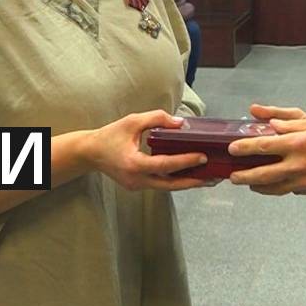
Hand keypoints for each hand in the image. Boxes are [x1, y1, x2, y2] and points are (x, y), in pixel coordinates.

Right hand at [83, 110, 208, 191]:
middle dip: (194, 181)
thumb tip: (181, 123)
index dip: (185, 161)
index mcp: (134, 164)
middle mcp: (137, 180)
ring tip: (209, 178)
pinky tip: (192, 175)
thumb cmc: (110, 135)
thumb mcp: (132, 121)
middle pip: (171, 184)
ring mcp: (138, 186)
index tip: (203, 157)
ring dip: (188, 183)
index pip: (164, 165)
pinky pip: (162, 184)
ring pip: (168, 187)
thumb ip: (156, 119)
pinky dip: (177, 180)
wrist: (90, 153)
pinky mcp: (139, 186)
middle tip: (215, 177)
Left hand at [228, 104, 305, 195]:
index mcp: (298, 143)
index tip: (232, 149)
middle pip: (262, 174)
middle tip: (232, 176)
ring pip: (272, 188)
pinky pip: (288, 190)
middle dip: (243, 176)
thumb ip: (286, 117)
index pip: (263, 146)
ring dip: (257, 186)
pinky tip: (274, 183)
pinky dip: (278, 187)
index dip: (245, 148)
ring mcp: (303, 181)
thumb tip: (262, 116)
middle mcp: (298, 165)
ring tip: (249, 182)